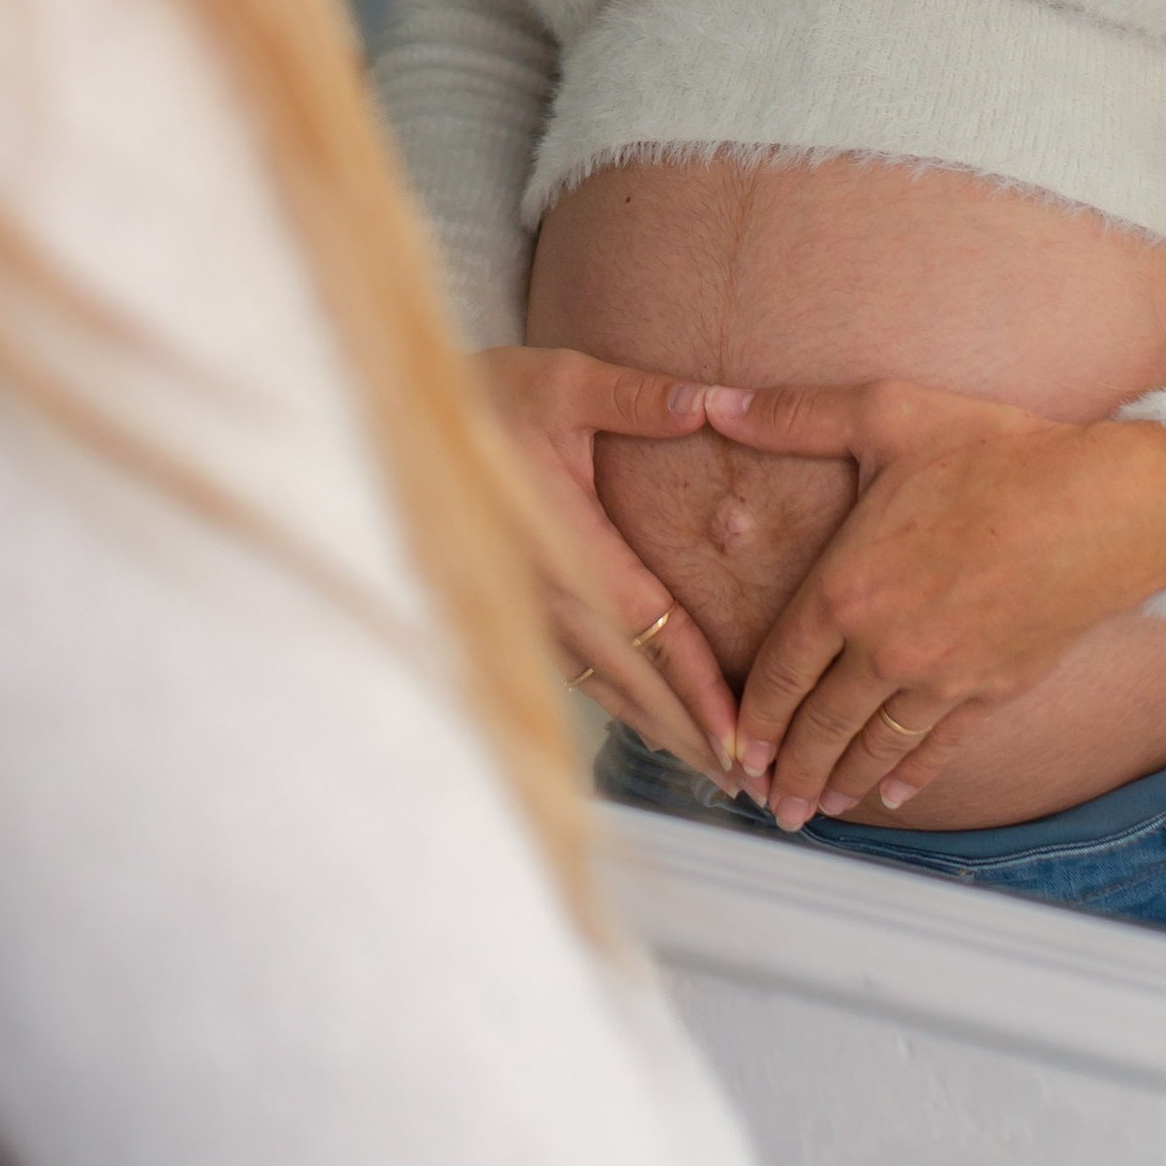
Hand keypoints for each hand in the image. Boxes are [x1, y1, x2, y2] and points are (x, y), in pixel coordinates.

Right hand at [477, 347, 742, 778]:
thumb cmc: (493, 396)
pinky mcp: (517, 614)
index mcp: (563, 543)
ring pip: (606, 690)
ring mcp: (526, 611)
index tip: (741, 734)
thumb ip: (636, 398)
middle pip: (633, 682)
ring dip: (664, 732)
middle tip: (754, 783)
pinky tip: (658, 728)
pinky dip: (625, 706)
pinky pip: (579, 674)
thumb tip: (710, 403)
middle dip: (693, 734)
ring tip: (720, 771)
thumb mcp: (562, 382)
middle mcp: (543, 593)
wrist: (412, 421)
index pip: (647, 631)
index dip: (697, 687)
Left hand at [704, 380, 1165, 829]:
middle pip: (821, 724)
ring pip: (875, 745)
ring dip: (840, 783)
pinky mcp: (991, 688)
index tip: (735, 749)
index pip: (781, 669)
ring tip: (814, 811)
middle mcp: (885, 647)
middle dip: (789, 770)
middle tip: (767, 806)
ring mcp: (941, 676)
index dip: (753, 716)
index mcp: (846, 587)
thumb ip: (795, 415)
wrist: (1100, 507)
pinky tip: (892, 795)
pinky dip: (911, 775)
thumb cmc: (993, 453)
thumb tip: (716, 404)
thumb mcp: (886, 414)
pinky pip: (939, 745)